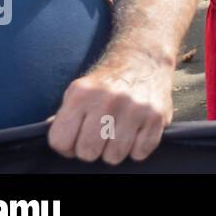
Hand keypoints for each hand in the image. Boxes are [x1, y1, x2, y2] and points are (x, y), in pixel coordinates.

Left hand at [47, 50, 174, 163]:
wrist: (144, 60)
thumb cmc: (107, 81)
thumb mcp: (79, 90)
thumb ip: (65, 116)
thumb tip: (58, 142)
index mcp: (82, 94)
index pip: (60, 141)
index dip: (66, 145)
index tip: (76, 137)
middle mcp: (108, 100)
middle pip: (87, 152)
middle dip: (91, 148)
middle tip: (99, 134)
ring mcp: (135, 109)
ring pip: (113, 156)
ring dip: (114, 149)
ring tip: (118, 132)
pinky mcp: (157, 117)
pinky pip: (140, 153)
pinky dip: (137, 148)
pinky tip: (136, 132)